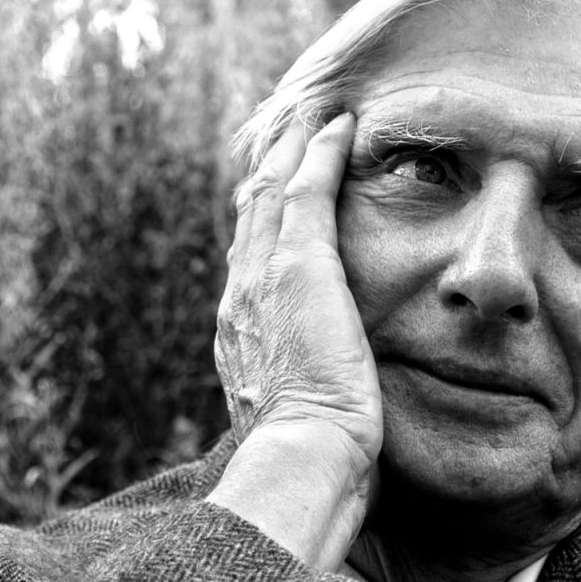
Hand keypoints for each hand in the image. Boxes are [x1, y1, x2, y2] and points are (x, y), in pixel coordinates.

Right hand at [206, 113, 383, 570]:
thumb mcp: (297, 431)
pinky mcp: (298, 266)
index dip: (262, 224)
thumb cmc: (309, 467)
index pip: (249, 263)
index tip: (279, 195)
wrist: (300, 462)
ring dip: (292, 148)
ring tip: (314, 115)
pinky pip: (306, 190)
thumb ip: (303, 408)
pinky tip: (341, 126)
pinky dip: (320, 154)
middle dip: (269, 170)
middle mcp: (238, 300)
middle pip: (248, 217)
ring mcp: (262, 279)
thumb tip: (319, 423)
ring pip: (271, 192)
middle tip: (290, 131)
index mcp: (239, 338)